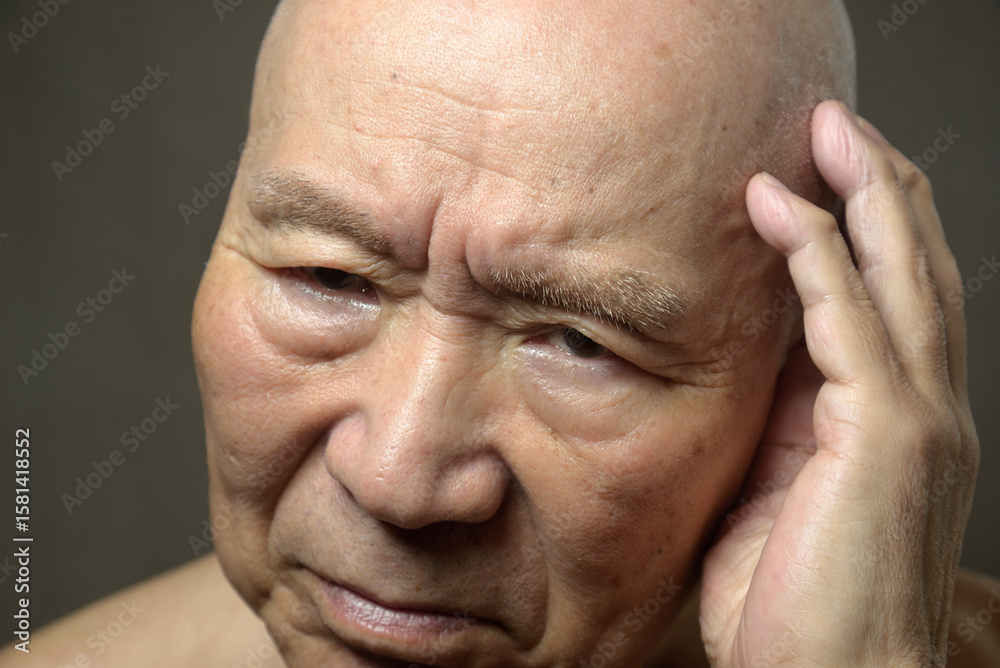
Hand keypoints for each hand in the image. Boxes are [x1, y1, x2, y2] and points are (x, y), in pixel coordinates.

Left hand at [698, 100, 979, 666]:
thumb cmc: (798, 601)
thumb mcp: (780, 489)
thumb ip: (782, 418)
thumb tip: (756, 360)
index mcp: (898, 420)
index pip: (897, 299)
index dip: (870, 229)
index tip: (825, 175)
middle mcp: (928, 408)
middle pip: (915, 268)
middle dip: (879, 187)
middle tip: (838, 124)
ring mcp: (918, 419)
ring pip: (901, 276)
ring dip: (863, 195)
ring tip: (827, 134)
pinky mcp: (889, 436)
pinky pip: (851, 321)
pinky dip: (817, 255)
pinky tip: (782, 207)